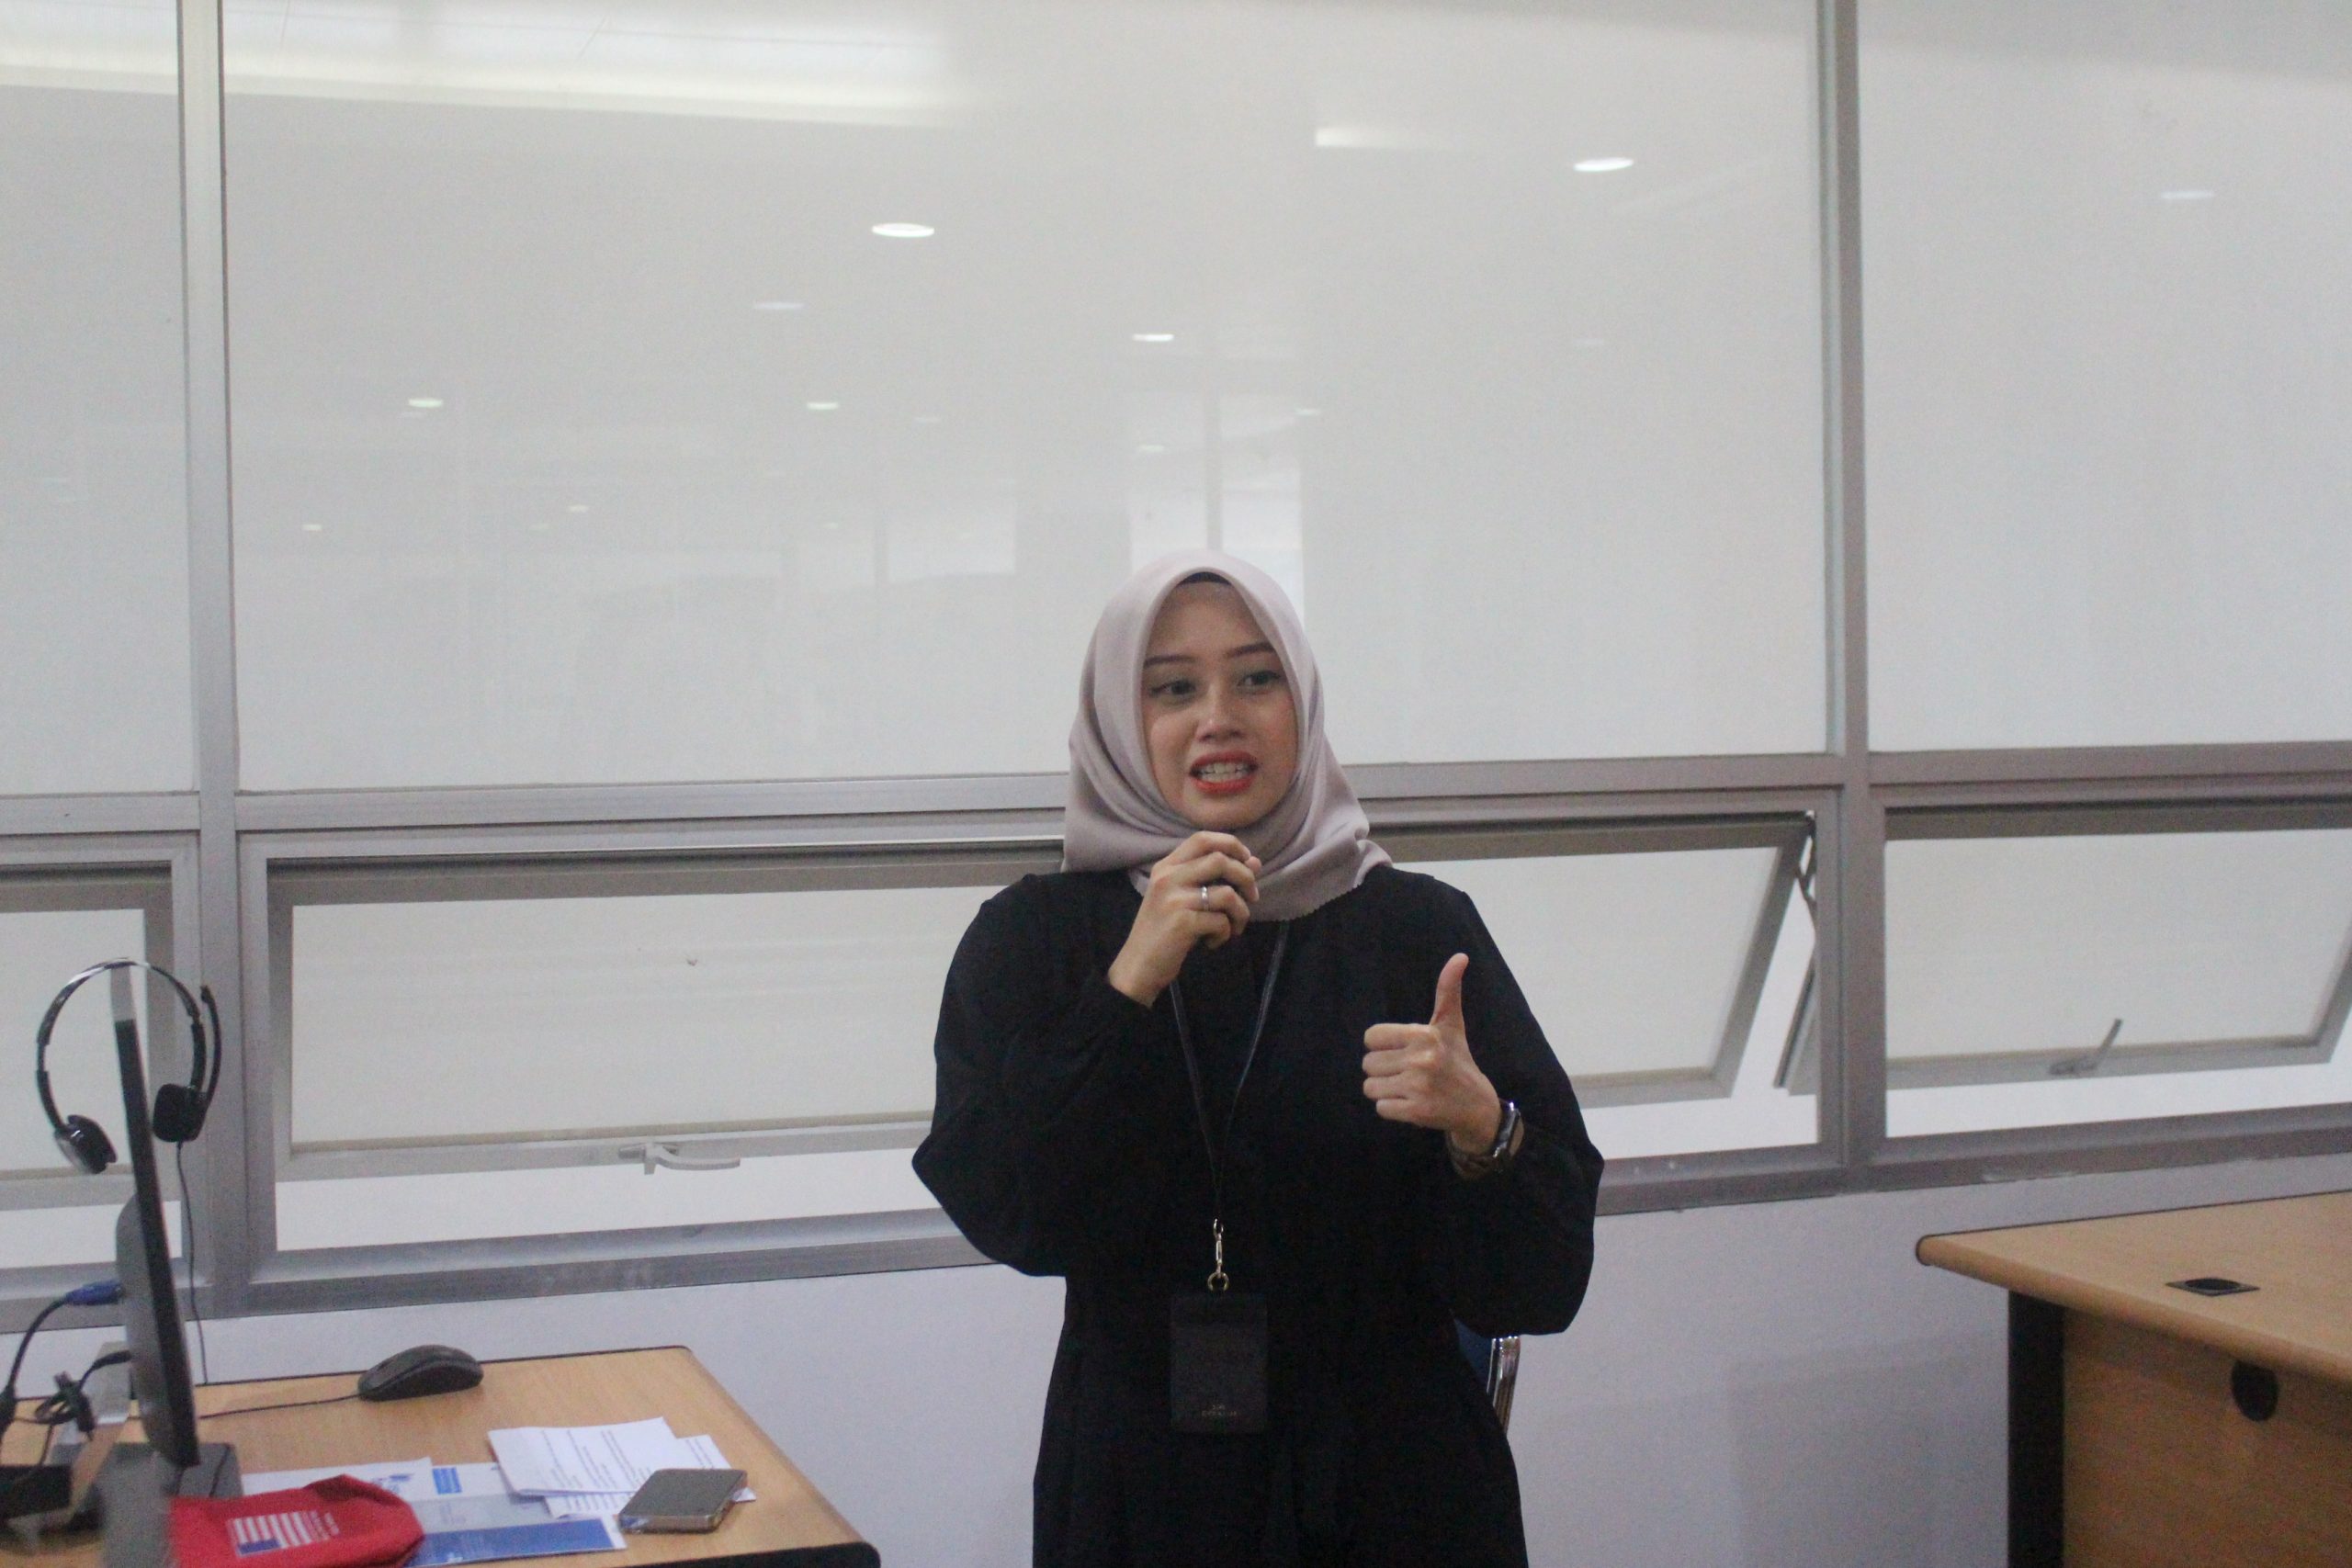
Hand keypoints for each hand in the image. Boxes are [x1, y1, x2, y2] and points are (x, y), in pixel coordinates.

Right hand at [1107, 832, 1261, 1005]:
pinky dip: (1225, 933)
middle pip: (1220, 860)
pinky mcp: (1181, 923)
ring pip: (1226, 893)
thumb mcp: (1185, 898)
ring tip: (1233, 927)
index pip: (1203, 838)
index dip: (1232, 845)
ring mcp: (1173, 900)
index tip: (1247, 861)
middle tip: (1251, 897)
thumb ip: (1215, 878)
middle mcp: (1167, 877)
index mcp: (1166, 866)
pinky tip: (1214, 942)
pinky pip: (1221, 921)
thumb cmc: (1164, 930)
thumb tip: (1255, 862)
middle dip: (1246, 877)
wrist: (1138, 965)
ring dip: (1240, 912)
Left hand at [1362, 954, 1502, 1153]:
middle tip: (1410, 1072)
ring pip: (1371, 1087)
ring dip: (1386, 1090)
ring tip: (1410, 1088)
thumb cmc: (1458, 1060)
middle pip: (1369, 1063)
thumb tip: (1460, 956)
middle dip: (1384, 1069)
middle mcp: (1421, 1059)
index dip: (1383, 1045)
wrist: (1478, 1106)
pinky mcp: (1417, 1112)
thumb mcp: (1451, 1025)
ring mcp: (1418, 1087)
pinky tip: (1412, 1103)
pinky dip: (1392, 1108)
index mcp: (1424, 1035)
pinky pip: (1380, 1108)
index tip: (1404, 1051)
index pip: (1371, 1037)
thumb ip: (1448, 991)